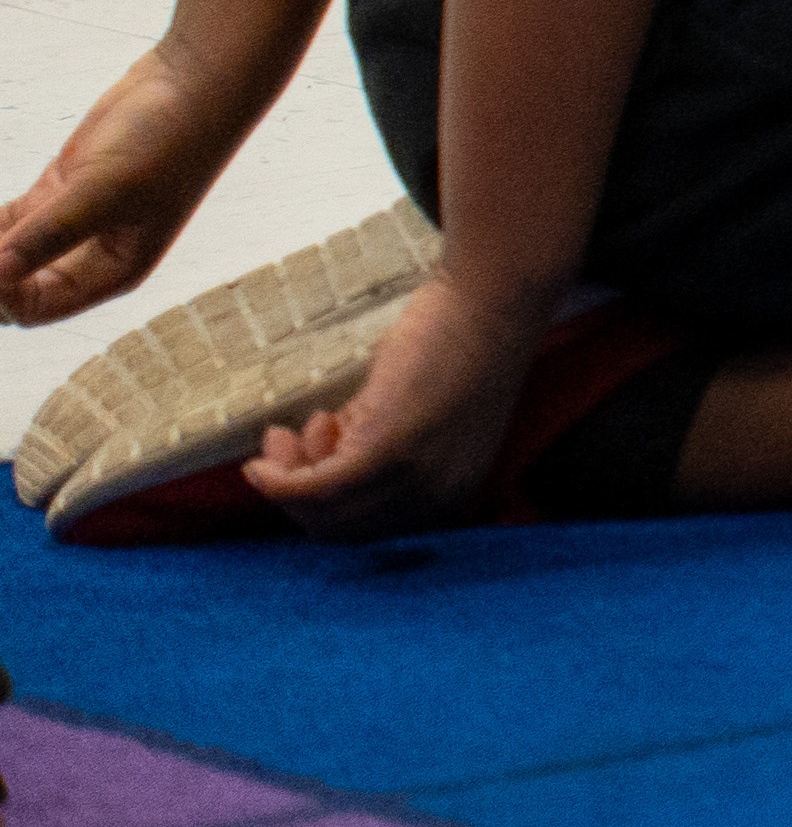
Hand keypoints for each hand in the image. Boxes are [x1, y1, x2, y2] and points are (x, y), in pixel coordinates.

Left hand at [1, 39, 285, 325]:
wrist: (192, 83)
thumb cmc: (167, 142)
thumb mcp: (105, 191)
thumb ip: (48, 234)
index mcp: (112, 271)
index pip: (34, 306)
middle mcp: (89, 256)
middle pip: (14, 285)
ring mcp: (69, 222)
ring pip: (5, 252)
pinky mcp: (58, 191)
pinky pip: (5, 221)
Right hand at [248, 261, 561, 535]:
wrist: (494, 298)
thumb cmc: (458, 342)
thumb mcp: (425, 413)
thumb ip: (386, 448)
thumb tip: (323, 461)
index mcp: (454, 492)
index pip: (371, 528)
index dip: (324, 505)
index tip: (304, 465)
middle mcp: (438, 497)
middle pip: (341, 528)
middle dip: (297, 495)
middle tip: (283, 445)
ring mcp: (414, 476)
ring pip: (325, 512)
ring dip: (288, 479)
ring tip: (287, 433)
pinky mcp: (388, 447)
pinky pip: (316, 488)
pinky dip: (280, 482)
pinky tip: (263, 460)